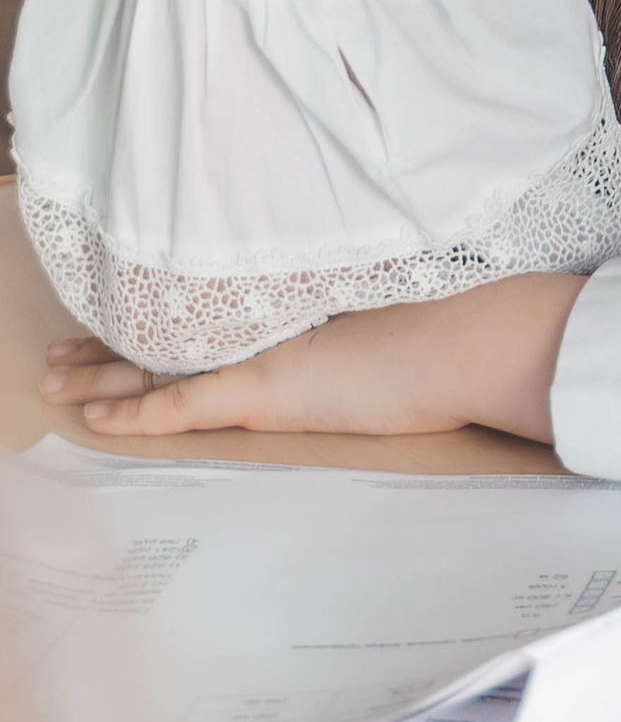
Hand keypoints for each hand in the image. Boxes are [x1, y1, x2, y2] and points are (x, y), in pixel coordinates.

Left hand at [42, 271, 584, 445]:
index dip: (151, 317)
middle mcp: (264, 320)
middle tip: (58, 353)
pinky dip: (137, 415)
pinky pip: (181, 406)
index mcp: (289, 301)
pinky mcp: (265, 389)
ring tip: (54, 378)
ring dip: (101, 375)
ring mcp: (260, 353)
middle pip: (166, 334)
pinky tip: (99, 420)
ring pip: (158, 365)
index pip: (201, 312)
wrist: (465, 334)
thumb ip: (348, 305)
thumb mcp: (387, 301)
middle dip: (106, 347)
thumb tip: (344, 319)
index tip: (115, 314)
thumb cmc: (447, 319)